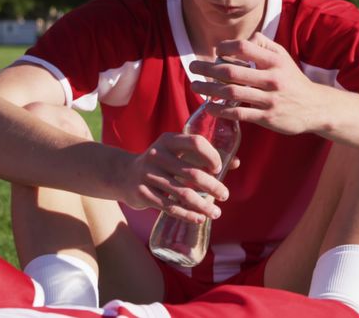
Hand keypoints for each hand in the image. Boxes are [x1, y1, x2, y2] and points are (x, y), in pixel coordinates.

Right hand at [115, 132, 229, 223]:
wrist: (123, 174)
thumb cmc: (159, 163)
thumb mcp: (175, 153)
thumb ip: (202, 156)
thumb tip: (236, 163)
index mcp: (168, 140)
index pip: (195, 142)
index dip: (211, 155)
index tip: (218, 168)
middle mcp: (157, 155)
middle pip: (192, 173)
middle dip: (213, 186)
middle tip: (225, 195)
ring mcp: (148, 175)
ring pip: (183, 193)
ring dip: (203, 205)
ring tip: (216, 213)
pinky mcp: (143, 193)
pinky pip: (169, 207)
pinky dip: (187, 214)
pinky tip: (199, 218)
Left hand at [188, 32, 327, 136]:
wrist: (315, 107)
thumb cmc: (293, 80)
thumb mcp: (284, 58)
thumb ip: (265, 45)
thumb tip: (244, 38)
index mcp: (275, 61)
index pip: (245, 47)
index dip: (226, 47)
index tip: (216, 51)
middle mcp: (272, 79)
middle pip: (232, 71)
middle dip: (207, 69)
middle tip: (192, 67)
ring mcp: (270, 99)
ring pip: (233, 93)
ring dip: (209, 90)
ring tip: (195, 87)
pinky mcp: (268, 118)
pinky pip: (240, 114)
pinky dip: (222, 111)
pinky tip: (210, 108)